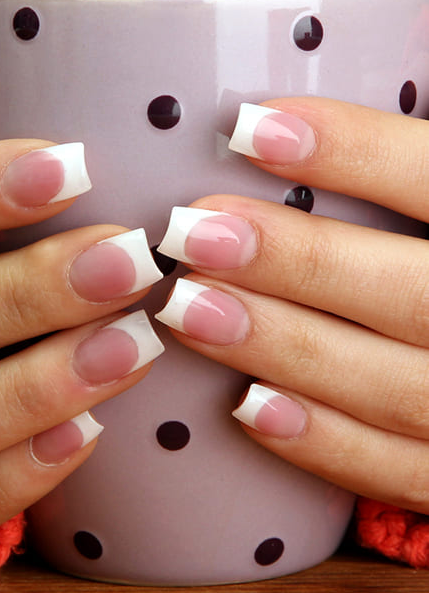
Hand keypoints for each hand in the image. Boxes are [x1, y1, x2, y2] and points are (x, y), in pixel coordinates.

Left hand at [155, 97, 428, 513]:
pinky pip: (397, 469)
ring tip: (186, 308)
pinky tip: (247, 405)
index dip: (355, 151)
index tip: (251, 129)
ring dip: (283, 346)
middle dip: (295, 262)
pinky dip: (323, 442)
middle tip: (190, 233)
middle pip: (410, 294)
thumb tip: (273, 123)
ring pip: (391, 385)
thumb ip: (398, 175)